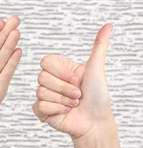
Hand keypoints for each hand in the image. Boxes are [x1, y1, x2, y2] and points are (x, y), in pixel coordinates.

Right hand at [33, 24, 113, 138]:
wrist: (96, 122)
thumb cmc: (98, 96)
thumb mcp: (97, 68)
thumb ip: (99, 46)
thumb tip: (109, 25)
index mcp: (59, 69)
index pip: (45, 62)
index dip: (61, 72)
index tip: (77, 79)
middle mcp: (49, 81)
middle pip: (42, 77)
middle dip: (65, 88)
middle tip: (78, 95)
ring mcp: (43, 95)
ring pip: (42, 92)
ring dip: (63, 101)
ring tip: (74, 105)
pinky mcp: (41, 110)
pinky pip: (40, 106)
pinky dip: (56, 110)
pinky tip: (65, 112)